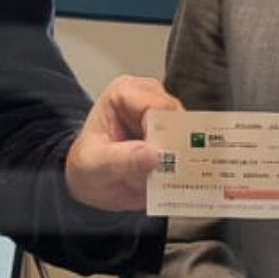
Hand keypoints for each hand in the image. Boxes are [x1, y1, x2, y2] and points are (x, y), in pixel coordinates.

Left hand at [64, 75, 180, 210]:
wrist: (89, 184)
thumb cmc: (87, 167)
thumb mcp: (95, 167)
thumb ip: (121, 161)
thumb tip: (152, 156)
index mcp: (124, 93)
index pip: (158, 106)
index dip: (166, 134)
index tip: (164, 160)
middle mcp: (148, 98)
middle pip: (179, 119)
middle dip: (178, 147)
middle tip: (174, 173)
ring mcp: (163, 116)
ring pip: (191, 134)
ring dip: (184, 159)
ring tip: (174, 179)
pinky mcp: (174, 135)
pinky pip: (191, 148)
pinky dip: (187, 165)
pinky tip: (180, 180)